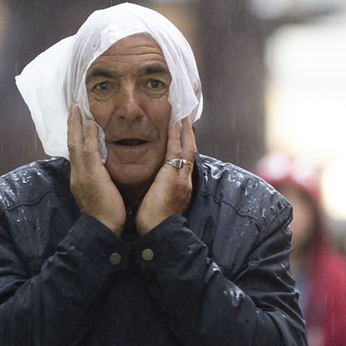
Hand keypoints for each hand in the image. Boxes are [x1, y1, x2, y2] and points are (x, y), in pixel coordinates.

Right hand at [67, 103, 125, 234]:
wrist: (102, 228)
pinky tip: (90, 123)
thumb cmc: (104, 214)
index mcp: (79, 176)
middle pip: (70, 142)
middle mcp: (76, 172)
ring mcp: (82, 172)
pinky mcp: (91, 174)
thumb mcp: (98, 193)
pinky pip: (88, 150)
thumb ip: (97, 179)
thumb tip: (102, 170)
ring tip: (77, 108)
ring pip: (76, 143)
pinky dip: (88, 136)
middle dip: (71, 124)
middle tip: (73, 106)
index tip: (76, 120)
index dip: (74, 134)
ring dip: (76, 124)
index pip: (75, 150)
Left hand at [136, 117, 195, 235]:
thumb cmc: (154, 220)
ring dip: (185, 130)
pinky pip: (177, 151)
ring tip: (183, 113)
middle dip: (189, 133)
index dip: (184, 144)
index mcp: (181, 184)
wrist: (158, 231)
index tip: (183, 130)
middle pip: (190, 150)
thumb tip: (154, 181)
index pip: (184, 159)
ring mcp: (181, 177)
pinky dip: (177, 136)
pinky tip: (175, 123)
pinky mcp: (173, 176)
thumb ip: (160, 188)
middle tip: (187, 115)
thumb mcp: (160, 199)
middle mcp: (185, 179)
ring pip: (187, 147)